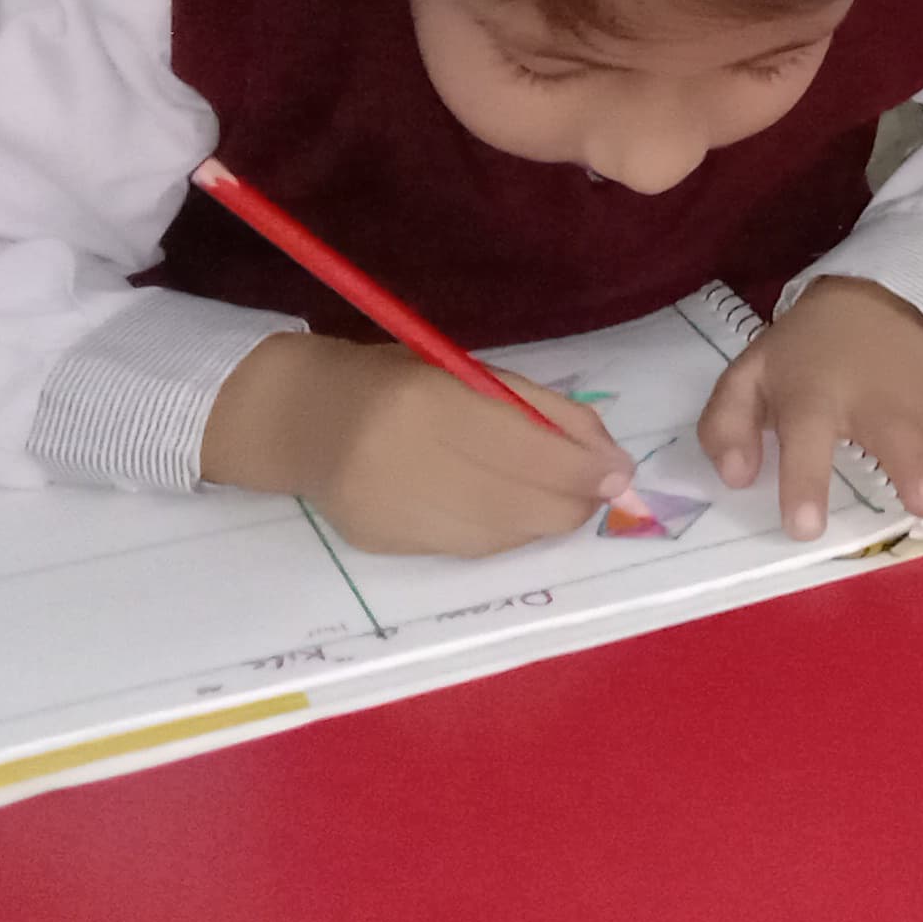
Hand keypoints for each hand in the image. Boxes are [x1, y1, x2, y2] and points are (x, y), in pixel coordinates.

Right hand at [202, 333, 631, 556]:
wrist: (302, 416)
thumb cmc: (400, 381)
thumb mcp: (471, 373)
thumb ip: (542, 410)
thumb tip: (609, 461)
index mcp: (429, 400)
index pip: (527, 449)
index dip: (583, 469)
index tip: (620, 472)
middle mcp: (403, 459)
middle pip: (518, 500)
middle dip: (574, 500)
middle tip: (598, 489)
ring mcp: (388, 508)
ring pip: (500, 534)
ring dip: (545, 519)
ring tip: (559, 497)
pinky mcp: (380, 542)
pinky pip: (467, 548)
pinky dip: (506, 533)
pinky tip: (514, 512)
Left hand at [699, 278, 922, 540]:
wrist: (864, 300)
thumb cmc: (802, 355)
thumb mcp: (747, 377)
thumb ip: (726, 426)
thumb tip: (736, 477)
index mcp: (815, 396)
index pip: (808, 438)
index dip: (805, 481)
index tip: (805, 527)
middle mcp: (878, 399)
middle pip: (900, 435)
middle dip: (915, 468)